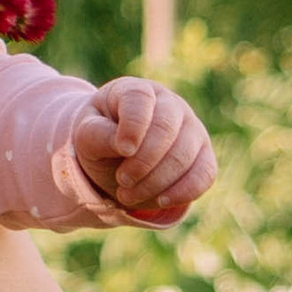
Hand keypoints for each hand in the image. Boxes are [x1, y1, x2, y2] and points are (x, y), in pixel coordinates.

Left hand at [74, 78, 216, 222]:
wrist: (116, 153)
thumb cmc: (101, 136)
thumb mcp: (86, 134)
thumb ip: (97, 135)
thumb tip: (124, 146)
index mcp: (136, 91)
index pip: (140, 99)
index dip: (133, 126)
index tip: (122, 150)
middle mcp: (170, 103)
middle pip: (166, 128)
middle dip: (142, 162)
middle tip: (122, 181)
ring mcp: (191, 127)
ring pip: (185, 154)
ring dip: (156, 182)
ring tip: (128, 195)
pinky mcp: (204, 154)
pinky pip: (205, 173)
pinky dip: (183, 191)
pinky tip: (160, 200)